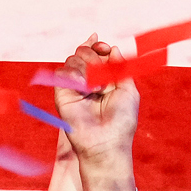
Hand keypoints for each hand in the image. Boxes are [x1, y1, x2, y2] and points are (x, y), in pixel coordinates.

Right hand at [51, 36, 139, 190]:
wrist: (106, 144)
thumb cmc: (121, 122)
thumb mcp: (129, 90)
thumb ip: (121, 67)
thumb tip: (113, 49)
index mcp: (104, 79)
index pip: (96, 53)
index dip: (99, 46)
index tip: (104, 47)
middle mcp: (88, 82)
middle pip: (83, 52)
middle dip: (92, 54)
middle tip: (101, 69)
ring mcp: (74, 88)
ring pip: (72, 59)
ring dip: (85, 66)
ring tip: (96, 87)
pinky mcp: (62, 95)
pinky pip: (62, 73)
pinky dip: (73, 74)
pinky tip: (84, 87)